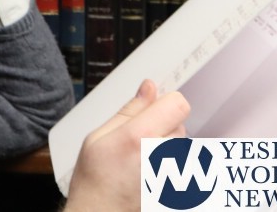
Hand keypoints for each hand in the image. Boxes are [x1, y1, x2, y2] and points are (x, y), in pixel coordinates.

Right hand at [63, 80, 190, 211]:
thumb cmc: (94, 181)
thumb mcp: (98, 137)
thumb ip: (128, 111)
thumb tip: (148, 88)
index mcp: (138, 138)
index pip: (177, 104)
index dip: (165, 102)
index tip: (153, 108)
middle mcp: (161, 156)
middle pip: (179, 123)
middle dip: (162, 125)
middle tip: (137, 140)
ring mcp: (173, 175)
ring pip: (181, 143)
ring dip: (166, 145)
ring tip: (141, 159)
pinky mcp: (180, 187)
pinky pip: (182, 162)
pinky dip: (170, 164)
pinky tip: (149, 173)